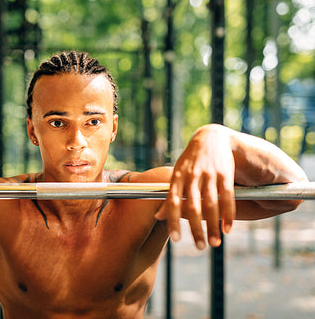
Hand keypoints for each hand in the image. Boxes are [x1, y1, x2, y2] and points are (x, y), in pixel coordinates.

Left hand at [155, 124, 235, 248]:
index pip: (173, 202)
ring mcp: (209, 174)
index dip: (174, 221)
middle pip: (193, 207)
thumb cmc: (190, 162)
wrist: (211, 137)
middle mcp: (192, 176)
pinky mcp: (225, 174)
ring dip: (213, 226)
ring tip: (214, 243)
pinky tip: (228, 229)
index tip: (176, 240)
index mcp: (177, 178)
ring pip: (211, 204)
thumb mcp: (177, 176)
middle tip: (200, 247)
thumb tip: (157, 217)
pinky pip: (227, 197)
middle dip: (196, 229)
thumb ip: (169, 197)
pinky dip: (228, 215)